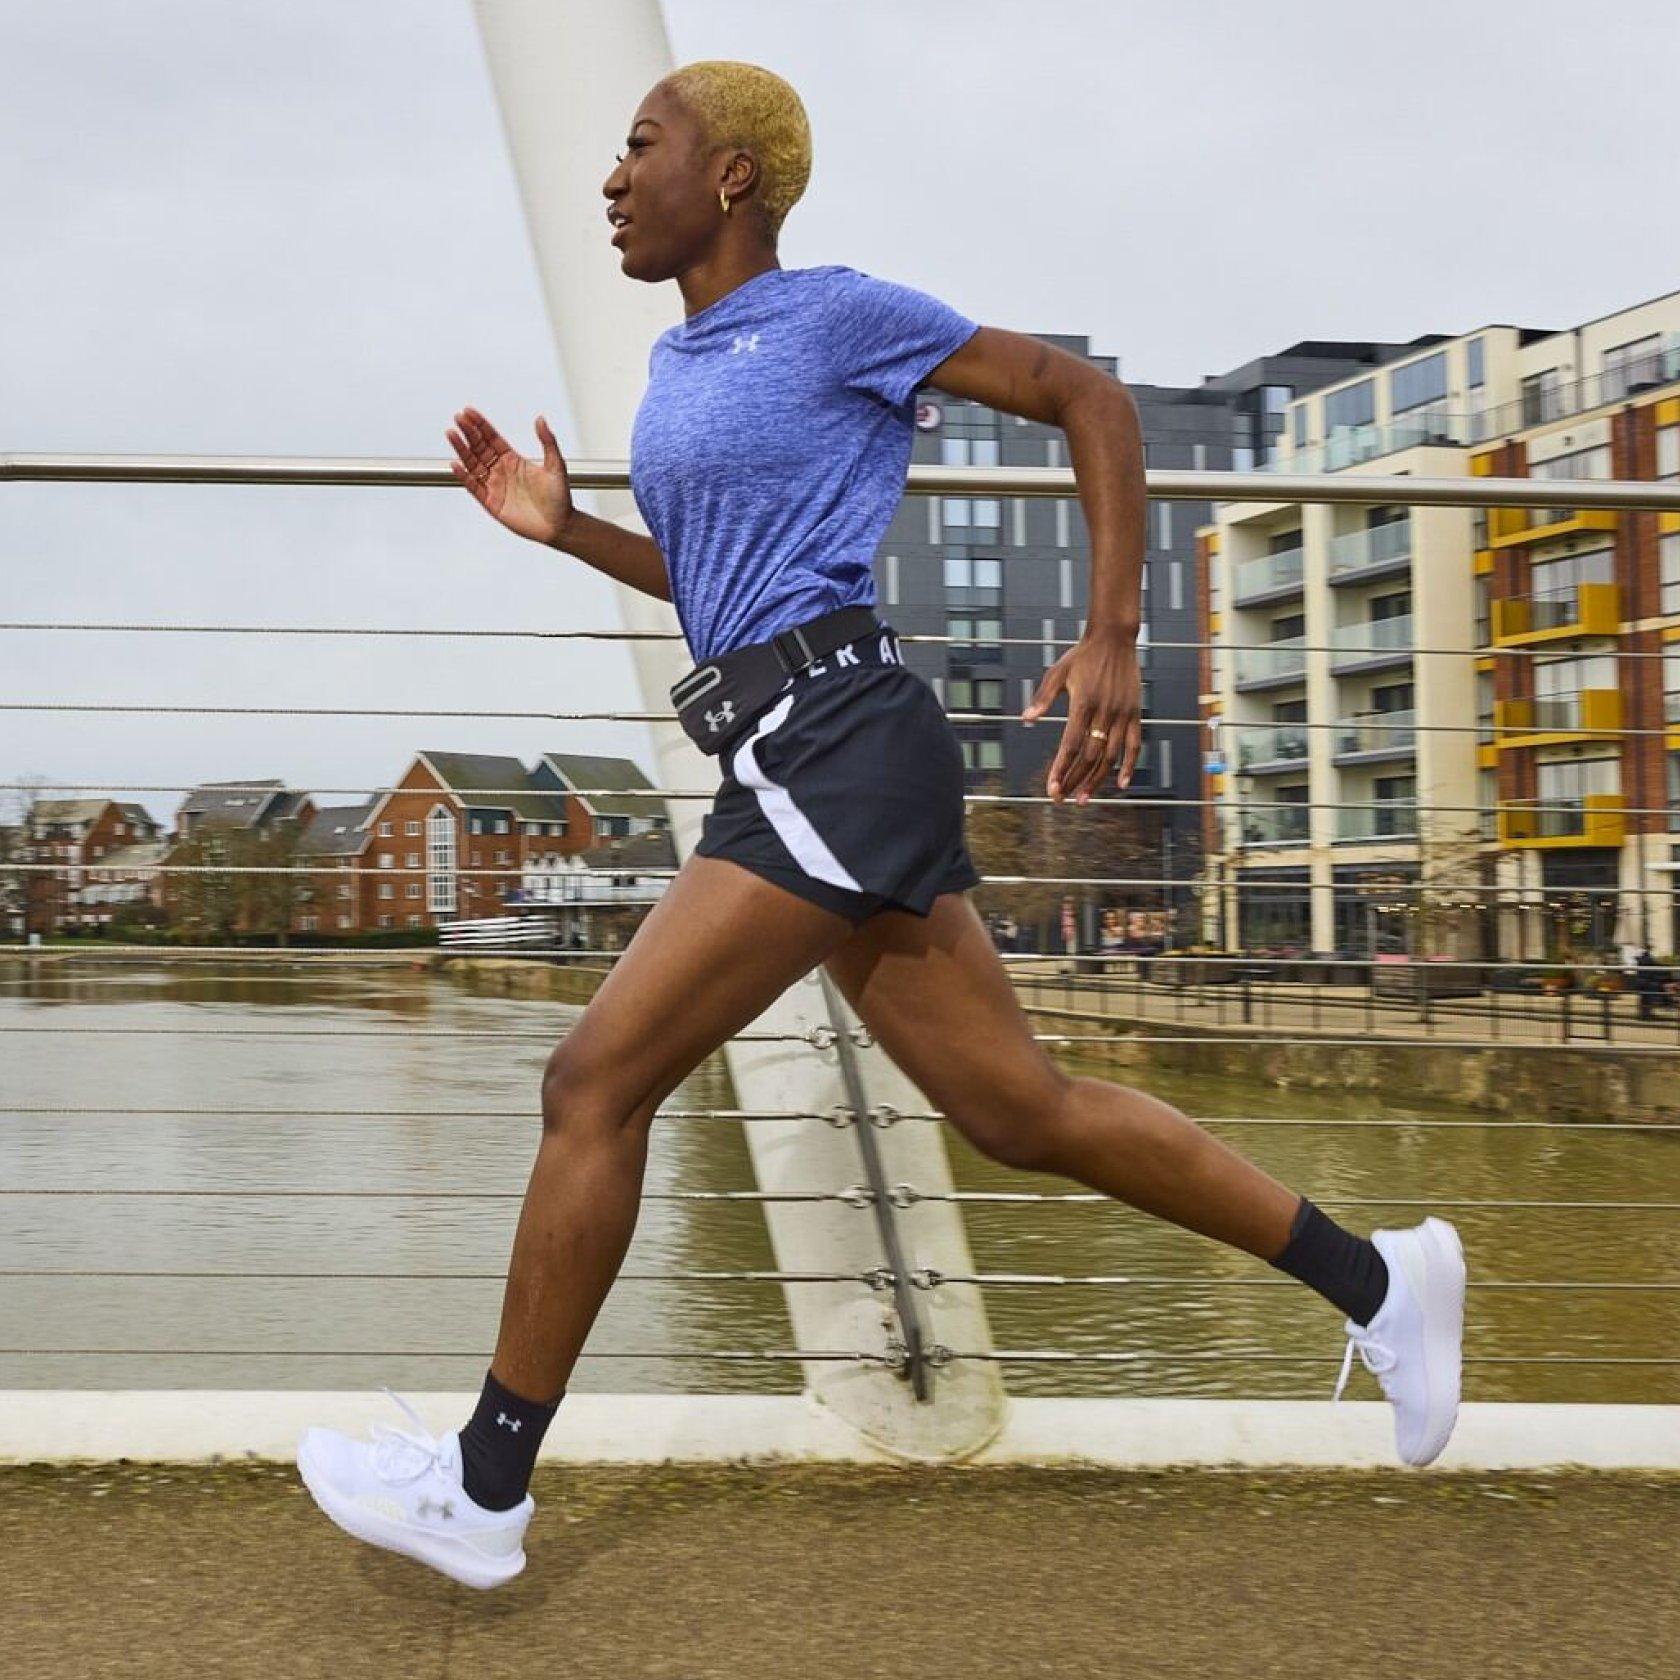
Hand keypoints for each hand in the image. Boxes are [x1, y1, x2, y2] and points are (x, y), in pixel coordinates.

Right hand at [446, 406, 575, 545]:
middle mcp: (501, 471)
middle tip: (458, 418)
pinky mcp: (491, 503)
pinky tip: (457, 464)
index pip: (492, 438)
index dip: (480, 425)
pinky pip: (474, 487)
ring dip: (461, 449)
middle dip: (468, 433)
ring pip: (473, 464)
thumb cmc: (560, 498)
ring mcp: (495, 486)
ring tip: (452, 434)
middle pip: (479, 448)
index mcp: (514, 460)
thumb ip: (548, 441)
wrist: (560, 525)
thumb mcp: (556, 465)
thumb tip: (541, 419)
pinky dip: (464, 476)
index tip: (468, 412)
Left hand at [1021, 625, 1142, 803]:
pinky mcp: (1135, 713)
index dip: (1061, 769)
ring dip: (1096, 780)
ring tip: (1083, 799)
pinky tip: (1121, 785)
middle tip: (1062, 799)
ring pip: (1110, 756)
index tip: (1051, 788)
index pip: (1070, 746)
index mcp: (1083, 704)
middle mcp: (1105, 712)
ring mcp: (1122, 714)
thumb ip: (1043, 698)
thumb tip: (1026, 719)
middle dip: (1074, 780)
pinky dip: (1129, 766)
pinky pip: (1134, 745)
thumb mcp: (1057, 672)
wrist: (1114, 638)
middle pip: (1089, 756)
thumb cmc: (1082, 656)